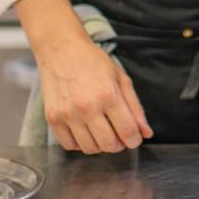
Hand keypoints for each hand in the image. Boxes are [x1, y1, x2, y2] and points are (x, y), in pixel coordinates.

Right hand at [35, 33, 152, 153]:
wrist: (61, 50)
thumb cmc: (93, 62)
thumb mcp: (121, 79)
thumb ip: (135, 107)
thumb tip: (146, 132)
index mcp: (108, 95)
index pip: (127, 131)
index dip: (135, 140)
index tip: (134, 139)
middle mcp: (87, 107)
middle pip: (109, 145)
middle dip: (119, 145)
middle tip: (119, 136)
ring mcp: (68, 114)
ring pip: (90, 148)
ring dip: (100, 145)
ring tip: (102, 132)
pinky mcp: (53, 118)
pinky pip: (69, 145)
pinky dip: (80, 144)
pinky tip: (85, 131)